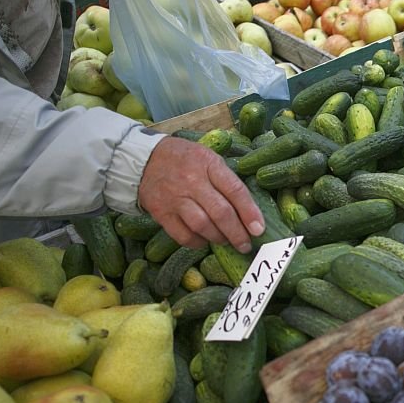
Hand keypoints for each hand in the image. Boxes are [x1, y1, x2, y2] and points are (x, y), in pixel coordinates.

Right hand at [138, 137, 264, 251]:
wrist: (144, 159)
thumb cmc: (185, 159)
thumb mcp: (209, 158)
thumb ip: (227, 180)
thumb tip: (249, 211)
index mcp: (209, 164)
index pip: (235, 190)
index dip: (250, 212)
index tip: (259, 229)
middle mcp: (192, 181)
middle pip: (221, 212)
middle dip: (237, 233)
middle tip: (245, 244)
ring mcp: (175, 198)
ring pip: (202, 226)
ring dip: (218, 238)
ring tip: (226, 240)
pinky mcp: (161, 212)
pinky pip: (183, 235)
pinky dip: (197, 242)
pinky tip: (204, 240)